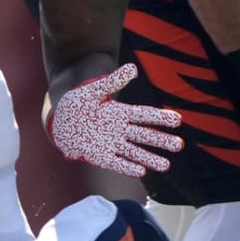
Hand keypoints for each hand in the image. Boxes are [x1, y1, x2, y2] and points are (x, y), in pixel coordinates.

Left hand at [47, 63, 183, 177]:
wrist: (60, 120)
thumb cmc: (78, 103)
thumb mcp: (93, 90)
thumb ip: (113, 81)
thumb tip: (133, 68)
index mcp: (120, 112)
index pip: (144, 115)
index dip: (159, 118)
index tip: (177, 120)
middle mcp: (120, 130)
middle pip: (144, 136)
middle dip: (161, 140)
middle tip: (179, 145)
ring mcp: (111, 144)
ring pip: (134, 152)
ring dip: (149, 159)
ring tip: (166, 166)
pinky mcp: (100, 156)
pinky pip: (116, 163)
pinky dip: (127, 167)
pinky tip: (141, 172)